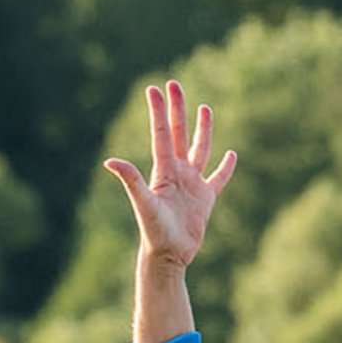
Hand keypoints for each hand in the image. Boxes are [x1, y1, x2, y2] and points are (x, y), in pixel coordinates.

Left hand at [103, 80, 235, 266]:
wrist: (168, 257)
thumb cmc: (154, 232)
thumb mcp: (143, 203)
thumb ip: (131, 180)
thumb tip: (110, 161)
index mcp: (163, 170)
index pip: (161, 134)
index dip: (158, 111)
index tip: (155, 88)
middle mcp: (177, 172)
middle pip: (178, 133)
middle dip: (177, 109)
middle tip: (174, 85)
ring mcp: (192, 184)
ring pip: (199, 149)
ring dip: (202, 129)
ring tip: (205, 108)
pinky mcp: (206, 198)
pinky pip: (218, 178)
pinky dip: (226, 167)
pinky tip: (231, 155)